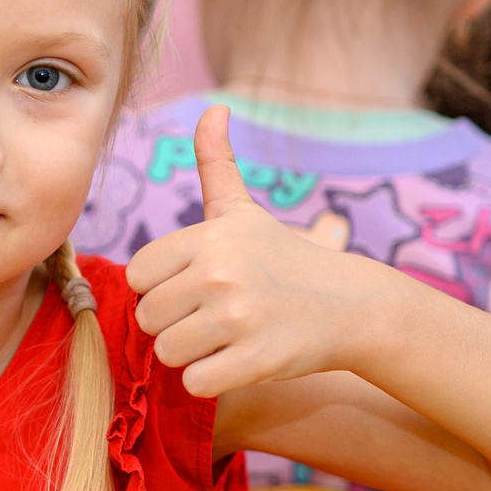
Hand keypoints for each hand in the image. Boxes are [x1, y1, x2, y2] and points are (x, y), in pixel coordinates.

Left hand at [125, 105, 385, 398]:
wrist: (352, 305)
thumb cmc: (284, 258)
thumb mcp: (244, 210)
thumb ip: (216, 163)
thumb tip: (213, 108)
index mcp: (208, 238)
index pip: (138, 277)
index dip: (162, 286)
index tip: (197, 284)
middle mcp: (219, 273)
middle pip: (148, 318)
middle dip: (175, 323)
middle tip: (216, 314)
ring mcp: (238, 318)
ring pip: (167, 353)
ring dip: (193, 353)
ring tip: (229, 335)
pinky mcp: (254, 360)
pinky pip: (194, 383)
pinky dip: (212, 379)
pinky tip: (240, 358)